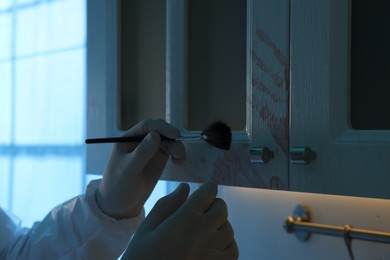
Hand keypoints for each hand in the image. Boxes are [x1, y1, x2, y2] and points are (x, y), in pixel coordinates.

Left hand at [96, 119, 185, 217]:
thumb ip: (142, 153)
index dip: (161, 127)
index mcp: (128, 139)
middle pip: (160, 131)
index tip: (174, 134)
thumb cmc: (118, 186)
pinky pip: (172, 151)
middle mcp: (140, 141)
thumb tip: (156, 135)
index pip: (147, 126)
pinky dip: (178, 154)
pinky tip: (179, 163)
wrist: (120, 206)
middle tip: (178, 150)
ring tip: (179, 160)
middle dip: (172, 137)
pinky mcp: (158, 160)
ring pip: (168, 140)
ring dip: (177, 147)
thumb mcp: (128, 170)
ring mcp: (150, 150)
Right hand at [122, 181, 238, 259]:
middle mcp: (204, 234)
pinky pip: (233, 250)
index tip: (207, 188)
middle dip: (213, 205)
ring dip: (219, 225)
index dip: (209, 188)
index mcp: (185, 220)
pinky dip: (226, 244)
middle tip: (203, 210)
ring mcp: (214, 253)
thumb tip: (185, 187)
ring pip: (228, 228)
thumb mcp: (146, 231)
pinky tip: (212, 247)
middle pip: (221, 208)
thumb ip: (166, 206)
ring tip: (205, 231)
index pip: (207, 193)